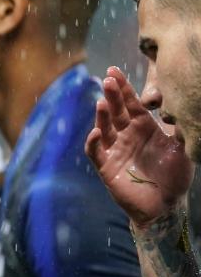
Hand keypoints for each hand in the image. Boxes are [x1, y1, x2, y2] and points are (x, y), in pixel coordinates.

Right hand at [85, 66, 193, 227]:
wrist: (165, 205)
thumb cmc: (174, 176)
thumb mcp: (181, 148)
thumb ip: (177, 128)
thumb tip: (178, 106)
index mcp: (144, 128)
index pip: (131, 103)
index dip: (123, 88)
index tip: (114, 71)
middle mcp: (127, 135)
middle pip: (116, 112)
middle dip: (111, 95)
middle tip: (108, 80)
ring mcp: (114, 150)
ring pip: (104, 128)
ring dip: (102, 116)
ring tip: (103, 103)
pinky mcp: (106, 167)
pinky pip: (96, 152)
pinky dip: (93, 142)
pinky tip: (96, 133)